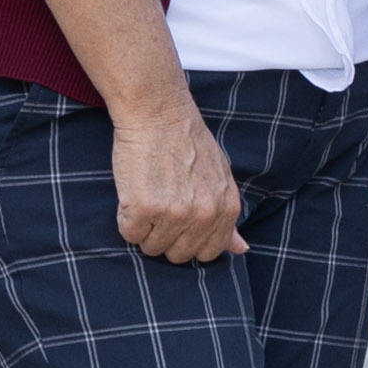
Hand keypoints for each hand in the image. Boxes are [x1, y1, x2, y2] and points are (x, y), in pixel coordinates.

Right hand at [109, 92, 246, 265]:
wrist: (158, 112)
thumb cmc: (187, 142)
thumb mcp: (219, 176)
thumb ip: (227, 216)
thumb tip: (241, 249)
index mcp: (226, 209)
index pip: (208, 253)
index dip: (189, 239)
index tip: (179, 219)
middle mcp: (204, 215)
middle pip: (178, 255)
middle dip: (165, 236)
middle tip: (160, 204)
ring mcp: (175, 213)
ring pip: (151, 247)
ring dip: (144, 227)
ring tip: (148, 194)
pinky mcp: (144, 208)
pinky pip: (129, 233)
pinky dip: (126, 218)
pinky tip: (134, 193)